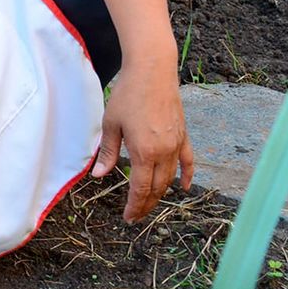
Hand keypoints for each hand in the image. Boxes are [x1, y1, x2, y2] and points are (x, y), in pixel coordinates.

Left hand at [92, 58, 194, 221]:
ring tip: (150, 203)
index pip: (140, 189)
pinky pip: (188, 161)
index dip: (134, 206)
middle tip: (136, 215)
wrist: (152, 71)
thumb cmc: (128, 95)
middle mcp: (164, 152)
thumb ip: (107, 152)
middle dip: (146, 204)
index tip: (128, 218)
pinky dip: (187, 176)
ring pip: (170, 178)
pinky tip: (184, 188)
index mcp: (144, 152)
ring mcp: (176, 144)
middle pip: (156, 188)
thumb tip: (99, 176)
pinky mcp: (183, 135)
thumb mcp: (111, 124)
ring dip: (161, 193)